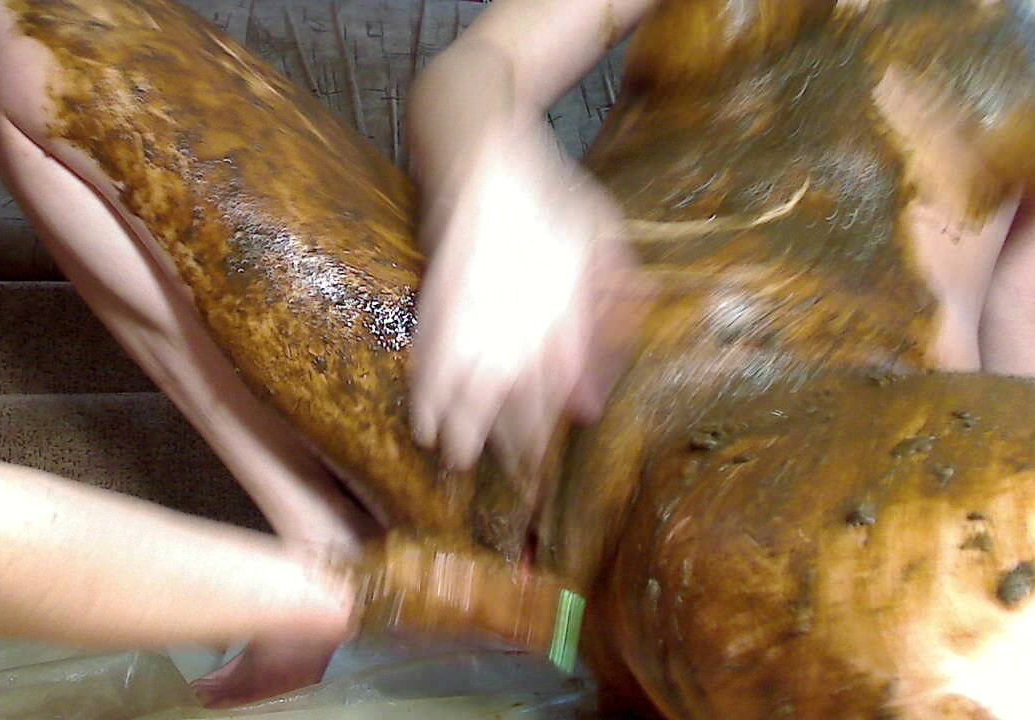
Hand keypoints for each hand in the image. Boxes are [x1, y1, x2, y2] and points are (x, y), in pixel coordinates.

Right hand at [409, 123, 639, 478]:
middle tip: (502, 485)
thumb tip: (590, 401)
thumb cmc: (555, 197)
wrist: (485, 149)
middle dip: (504, 443)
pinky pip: (429, 354)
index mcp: (563, 306)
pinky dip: (425, 390)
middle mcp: (517, 313)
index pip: (553, 389)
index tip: (538, 470)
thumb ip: (612, 315)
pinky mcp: (437, 294)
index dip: (544, 434)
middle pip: (509, 395)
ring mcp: (474, 305)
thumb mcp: (606, 242)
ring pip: (465, 382)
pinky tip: (422, 415)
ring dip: (459, 426)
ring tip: (454, 460)